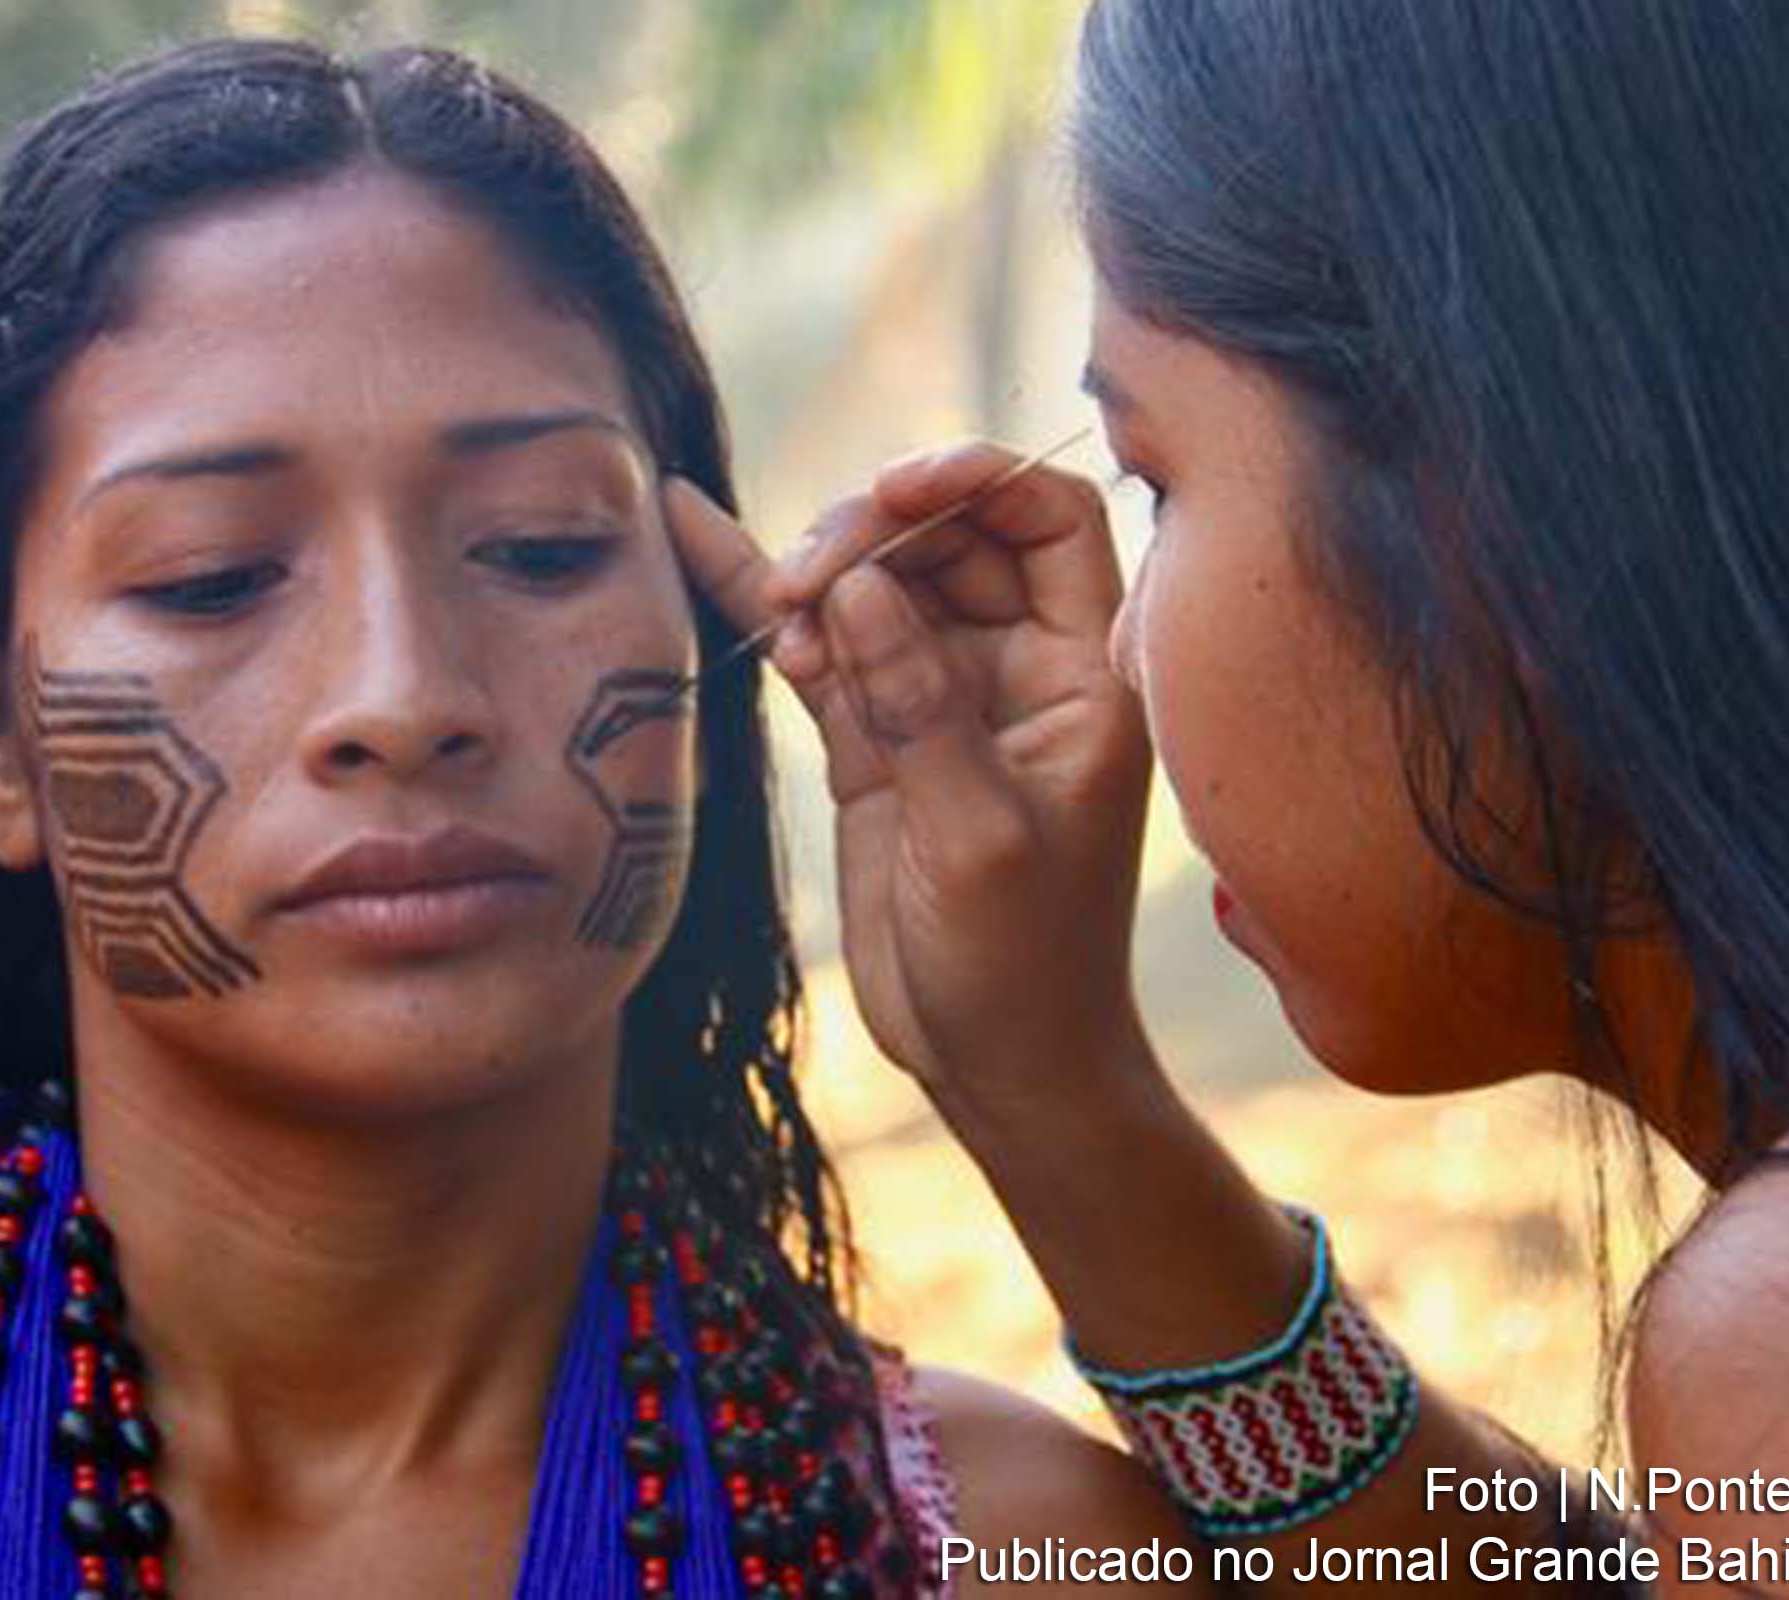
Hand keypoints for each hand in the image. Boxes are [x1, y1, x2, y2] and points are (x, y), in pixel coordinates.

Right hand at [667, 442, 1156, 1126]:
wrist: (995, 1059)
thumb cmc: (1024, 961)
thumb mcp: (981, 836)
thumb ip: (921, 704)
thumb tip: (860, 585)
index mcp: (1086, 673)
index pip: (1052, 520)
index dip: (982, 478)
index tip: (898, 489)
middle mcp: (1018, 666)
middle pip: (951, 538)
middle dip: (877, 531)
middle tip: (811, 578)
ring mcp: (939, 695)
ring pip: (880, 582)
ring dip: (824, 574)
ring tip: (783, 609)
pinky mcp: (874, 737)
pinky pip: (824, 646)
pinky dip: (771, 603)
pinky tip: (702, 533)